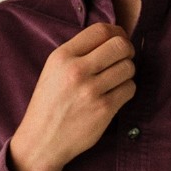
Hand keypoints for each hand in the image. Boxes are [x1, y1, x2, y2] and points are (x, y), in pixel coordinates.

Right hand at [9, 22, 135, 170]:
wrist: (41, 141)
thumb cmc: (50, 104)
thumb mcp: (54, 70)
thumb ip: (79, 52)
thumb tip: (113, 36)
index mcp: (62, 57)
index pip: (100, 30)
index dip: (116, 32)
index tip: (119, 39)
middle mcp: (76, 71)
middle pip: (120, 45)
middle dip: (127, 50)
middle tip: (124, 58)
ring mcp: (91, 91)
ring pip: (128, 67)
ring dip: (127, 72)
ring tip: (116, 79)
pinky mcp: (104, 109)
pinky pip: (129, 89)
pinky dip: (126, 90)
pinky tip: (115, 94)